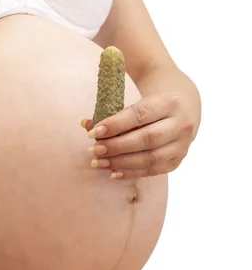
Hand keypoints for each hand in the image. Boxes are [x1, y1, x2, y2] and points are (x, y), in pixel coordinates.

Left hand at [81, 91, 198, 179]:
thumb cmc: (151, 102)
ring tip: (98, 162)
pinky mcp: (177, 160)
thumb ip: (110, 107)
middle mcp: (181, 124)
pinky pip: (153, 170)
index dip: (115, 125)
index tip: (93, 132)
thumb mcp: (135, 97)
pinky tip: (112, 173)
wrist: (184, 107)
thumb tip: (85, 124)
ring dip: (121, 163)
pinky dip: (131, 173)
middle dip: (116, 146)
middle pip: (147, 139)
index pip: (140, 114)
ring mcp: (182, 145)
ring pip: (151, 158)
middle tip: (93, 150)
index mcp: (170, 102)